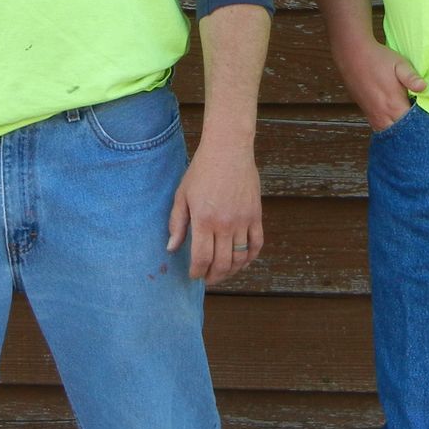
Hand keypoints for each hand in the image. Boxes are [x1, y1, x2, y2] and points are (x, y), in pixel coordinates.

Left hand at [167, 139, 261, 284]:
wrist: (228, 150)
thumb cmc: (201, 171)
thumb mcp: (182, 195)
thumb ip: (177, 223)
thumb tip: (171, 248)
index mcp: (204, 220)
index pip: (202, 258)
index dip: (197, 271)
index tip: (193, 275)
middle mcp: (225, 224)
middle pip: (222, 263)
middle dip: (213, 276)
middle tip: (207, 278)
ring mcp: (243, 220)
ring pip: (240, 257)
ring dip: (231, 270)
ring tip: (222, 272)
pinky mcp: (256, 215)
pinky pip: (256, 244)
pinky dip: (250, 258)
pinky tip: (242, 262)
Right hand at [334, 37, 425, 130]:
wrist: (352, 55)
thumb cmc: (378, 58)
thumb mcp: (400, 64)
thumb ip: (412, 77)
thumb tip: (424, 87)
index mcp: (394, 105)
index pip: (413, 126)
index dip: (424, 126)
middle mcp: (383, 115)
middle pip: (401, 134)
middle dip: (412, 132)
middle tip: (424, 125)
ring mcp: (373, 116)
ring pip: (389, 134)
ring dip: (400, 132)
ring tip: (410, 126)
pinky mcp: (367, 114)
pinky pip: (380, 129)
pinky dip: (389, 129)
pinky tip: (396, 122)